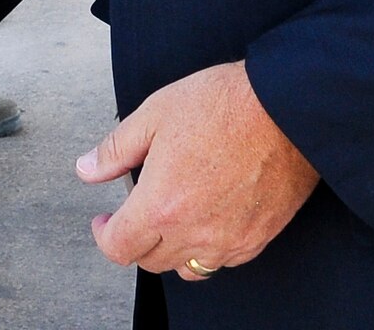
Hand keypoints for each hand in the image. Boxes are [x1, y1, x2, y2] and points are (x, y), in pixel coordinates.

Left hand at [77, 61, 317, 281]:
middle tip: (134, 213)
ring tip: (171, 218)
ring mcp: (230, 241)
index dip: (103, 235)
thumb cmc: (224, 104)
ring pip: (188, 268)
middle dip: (134, 240)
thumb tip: (87, 169)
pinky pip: (224, 261)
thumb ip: (116, 149)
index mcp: (161, 205)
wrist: (286, 107)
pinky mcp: (259, 238)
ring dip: (172, 250)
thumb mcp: (154, 114)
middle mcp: (195, 233)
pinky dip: (208, 249)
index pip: (119, 247)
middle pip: (150, 262)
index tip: (103, 220)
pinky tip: (206, 219)